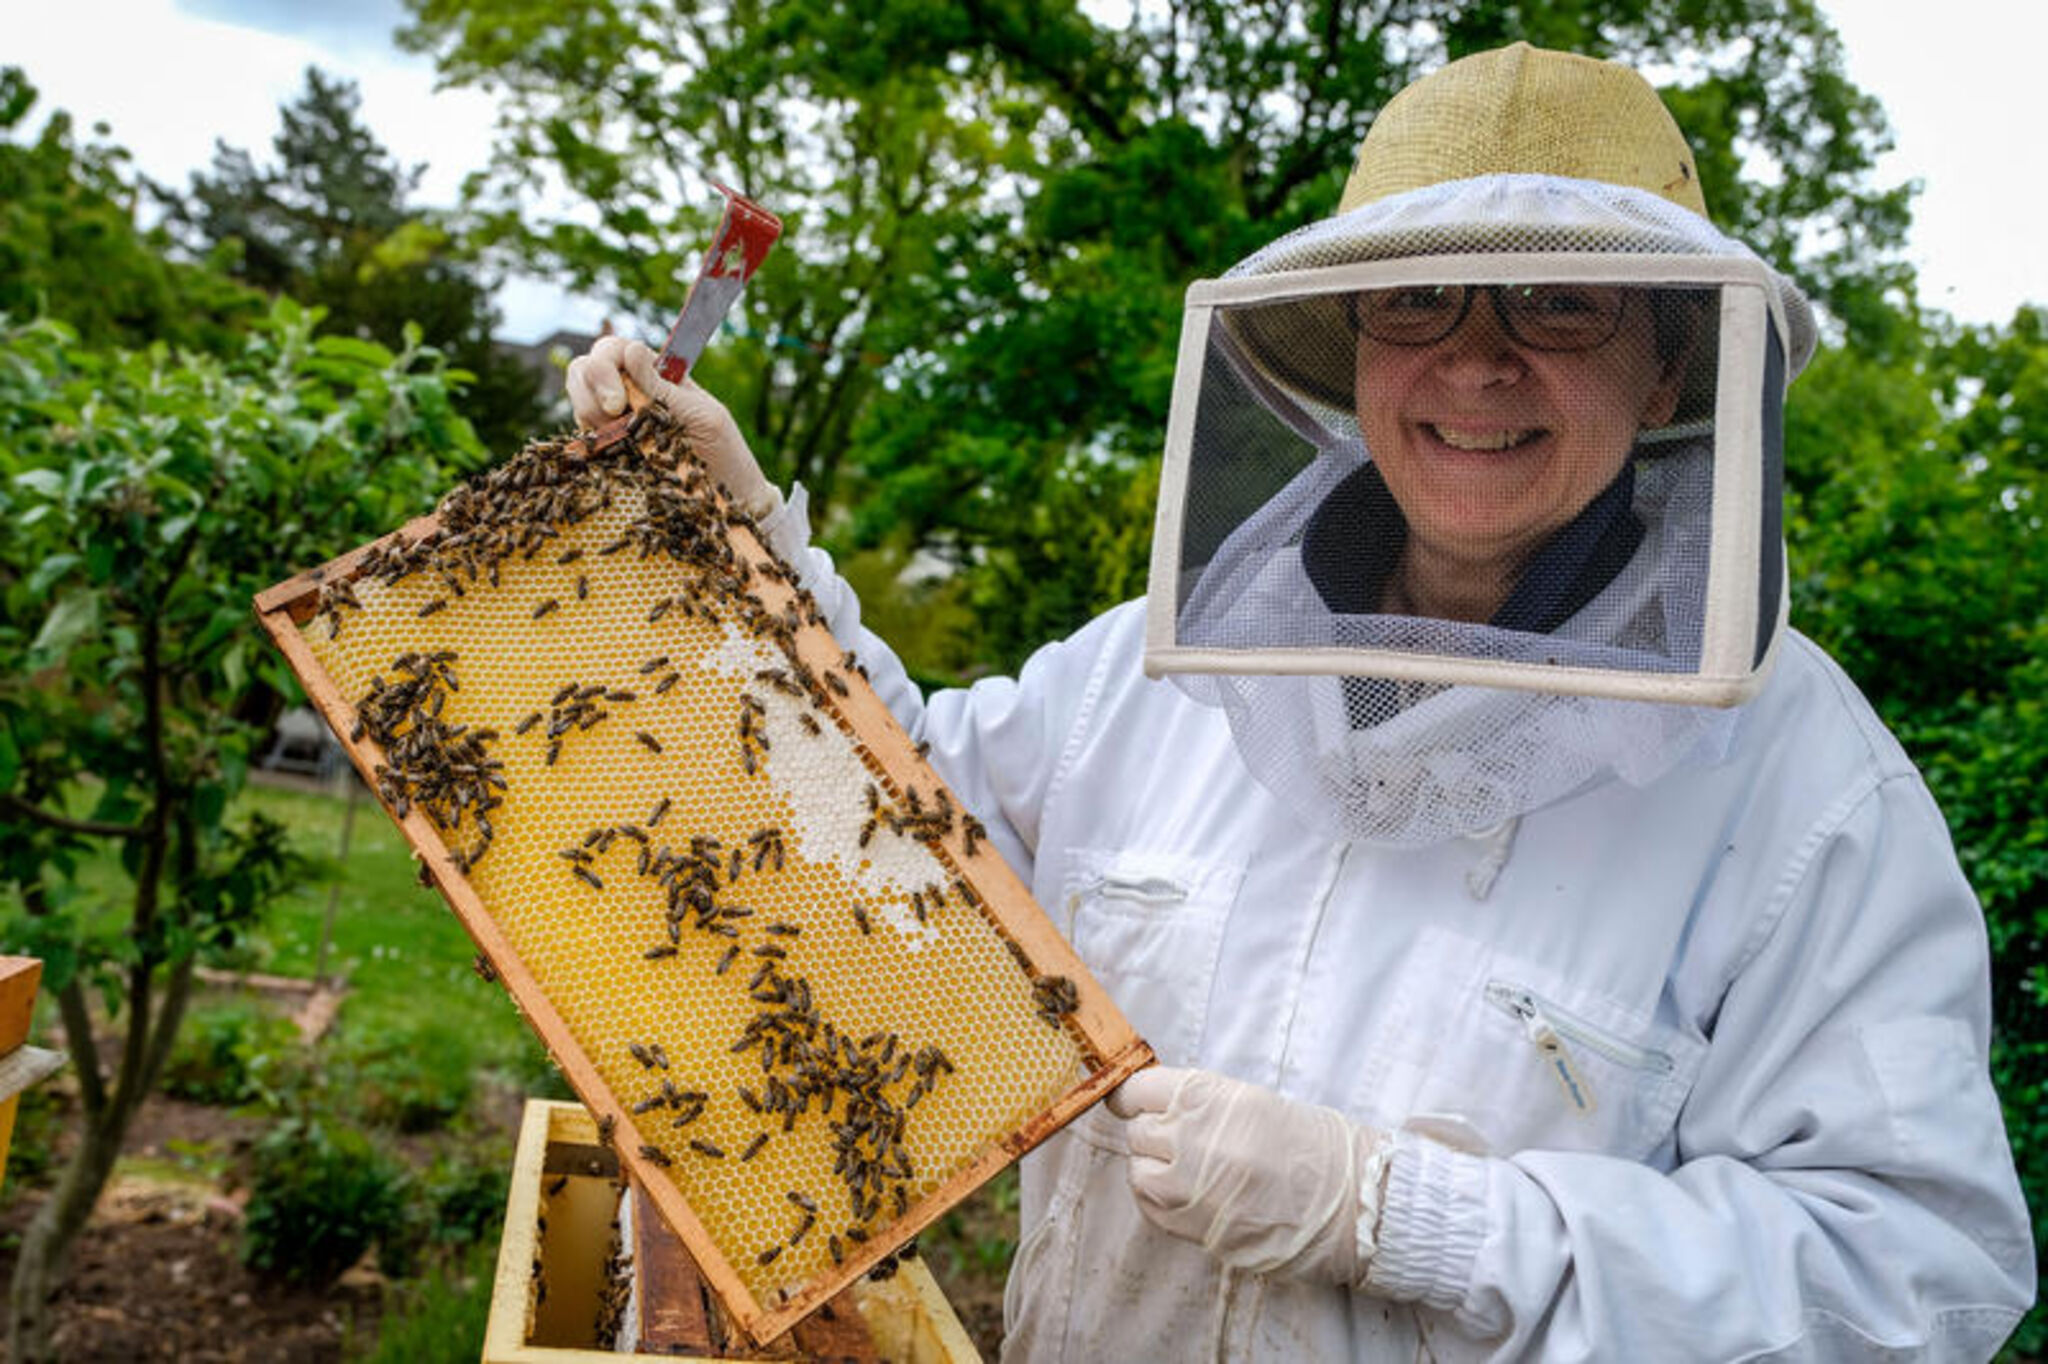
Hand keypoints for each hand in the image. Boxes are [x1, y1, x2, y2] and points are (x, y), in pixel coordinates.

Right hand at [564, 336, 780, 517]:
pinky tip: (612, 459)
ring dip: (590, 416)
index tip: (619, 402)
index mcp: (653, 376)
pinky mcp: (605, 455)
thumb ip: (663, 388)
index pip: (612, 351)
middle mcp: (628, 394)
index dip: (605, 367)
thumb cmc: (722, 453)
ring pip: (578, 402)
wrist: (729, 502)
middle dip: (590, 389)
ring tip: (622, 442)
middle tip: (614, 418)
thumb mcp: (700, 416)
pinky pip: (581, 443)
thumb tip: (631, 350)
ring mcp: (613, 424)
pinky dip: (589, 447)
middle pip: (583, 370)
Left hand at [1108, 1066, 1390, 1284]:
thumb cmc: (1309, 1146)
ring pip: (1138, 1172)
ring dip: (1156, 1171)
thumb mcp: (1251, 1101)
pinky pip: (1151, 1209)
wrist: (1351, 1202)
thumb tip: (1151, 1104)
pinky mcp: (1193, 1226)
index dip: (1136, 1099)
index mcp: (1209, 1096)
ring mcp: (1189, 1186)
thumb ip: (1199, 1101)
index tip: (1136, 1105)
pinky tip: (1192, 1197)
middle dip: (1156, 1136)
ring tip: (1192, 1173)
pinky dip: (1162, 1202)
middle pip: (1138, 1132)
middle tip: (1187, 1143)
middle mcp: (1192, 1137)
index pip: (1138, 1090)